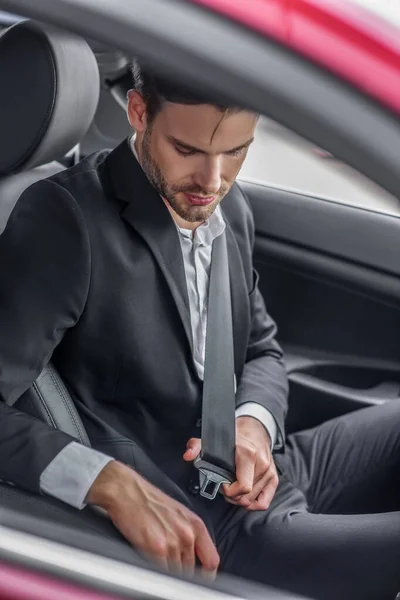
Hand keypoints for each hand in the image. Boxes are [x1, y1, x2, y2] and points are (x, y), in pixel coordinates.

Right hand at [86, 460, 218, 576]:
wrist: (127, 491)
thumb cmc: (149, 500)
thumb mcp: (178, 514)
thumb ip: (189, 534)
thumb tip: (193, 556)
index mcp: (195, 524)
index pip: (211, 560)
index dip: (207, 575)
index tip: (200, 578)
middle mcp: (187, 534)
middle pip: (191, 570)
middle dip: (181, 571)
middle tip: (168, 564)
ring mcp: (173, 543)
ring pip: (175, 574)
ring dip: (166, 572)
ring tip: (155, 560)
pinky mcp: (156, 549)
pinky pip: (161, 573)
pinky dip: (155, 573)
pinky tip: (148, 562)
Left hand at [184, 416, 277, 510]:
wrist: (254, 431)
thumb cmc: (235, 438)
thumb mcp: (214, 439)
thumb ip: (197, 446)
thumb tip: (188, 455)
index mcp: (248, 454)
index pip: (242, 487)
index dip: (228, 490)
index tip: (222, 484)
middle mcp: (261, 463)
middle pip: (245, 497)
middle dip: (232, 495)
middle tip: (226, 486)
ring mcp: (269, 472)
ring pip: (252, 501)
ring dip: (240, 499)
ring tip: (234, 488)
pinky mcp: (274, 478)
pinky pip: (263, 502)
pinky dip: (253, 503)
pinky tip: (245, 495)